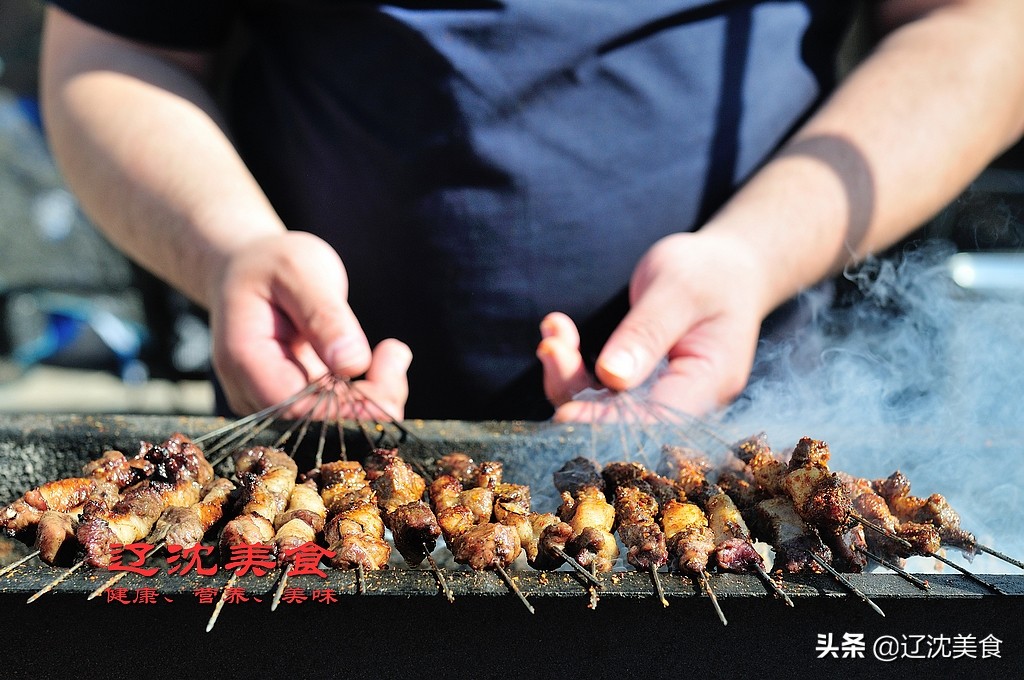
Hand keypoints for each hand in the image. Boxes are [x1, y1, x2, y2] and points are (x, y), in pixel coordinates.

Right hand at [208, 231, 411, 419]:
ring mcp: (274, 399)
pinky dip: (370, 391)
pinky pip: (338, 411)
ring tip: (393, 352)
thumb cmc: (271, 262)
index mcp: (245, 359)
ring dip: (376, 396)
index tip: (387, 370)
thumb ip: (324, 316)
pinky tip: (386, 358)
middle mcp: (253, 390)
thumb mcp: (300, 271)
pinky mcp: (297, 399)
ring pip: (333, 423)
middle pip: (317, 423)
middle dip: (371, 400)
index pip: (296, 408)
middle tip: (396, 353)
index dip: (346, 405)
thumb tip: (352, 364)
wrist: (249, 267)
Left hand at [538, 231, 768, 420]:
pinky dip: (573, 365)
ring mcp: (663, 397)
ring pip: (603, 407)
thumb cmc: (708, 273)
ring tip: (553, 333)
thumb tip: (610, 377)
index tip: (566, 413)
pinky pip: (599, 391)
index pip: (655, 422)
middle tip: (550, 347)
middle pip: (622, 421)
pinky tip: (557, 330)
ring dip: (567, 375)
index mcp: (710, 382)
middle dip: (576, 390)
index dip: (608, 424)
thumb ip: (645, 333)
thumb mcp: (676, 290)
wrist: (727, 268)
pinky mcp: (641, 389)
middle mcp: (687, 401)